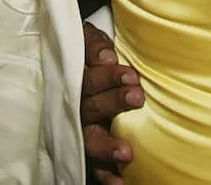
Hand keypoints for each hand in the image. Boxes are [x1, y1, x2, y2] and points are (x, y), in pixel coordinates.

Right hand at [82, 21, 141, 183]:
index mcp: (76, 80)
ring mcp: (82, 129)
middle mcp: (77, 107)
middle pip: (91, 107)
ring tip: (127, 152)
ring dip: (108, 146)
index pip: (89, 79)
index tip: (131, 75)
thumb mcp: (86, 41)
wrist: (74, 67)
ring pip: (90, 139)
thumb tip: (107, 57)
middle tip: (137, 97)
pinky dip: (106, 175)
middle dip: (114, 102)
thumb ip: (93, 45)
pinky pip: (93, 166)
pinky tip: (120, 182)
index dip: (109, 77)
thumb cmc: (87, 54)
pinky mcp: (88, 149)